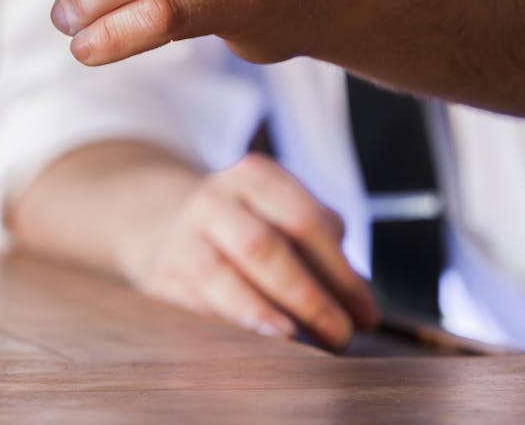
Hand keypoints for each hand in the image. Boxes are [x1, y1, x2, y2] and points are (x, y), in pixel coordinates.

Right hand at [123, 154, 378, 349]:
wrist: (169, 226)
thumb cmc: (250, 229)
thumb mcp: (286, 218)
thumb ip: (324, 251)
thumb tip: (359, 302)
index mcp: (255, 176)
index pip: (303, 220)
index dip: (339, 271)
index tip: (365, 314)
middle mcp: (213, 199)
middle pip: (263, 246)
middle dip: (306, 296)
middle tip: (339, 335)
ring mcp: (181, 236)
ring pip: (218, 275)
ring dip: (260, 313)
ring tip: (295, 341)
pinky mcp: (159, 274)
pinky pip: (193, 305)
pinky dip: (226, 327)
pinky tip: (253, 348)